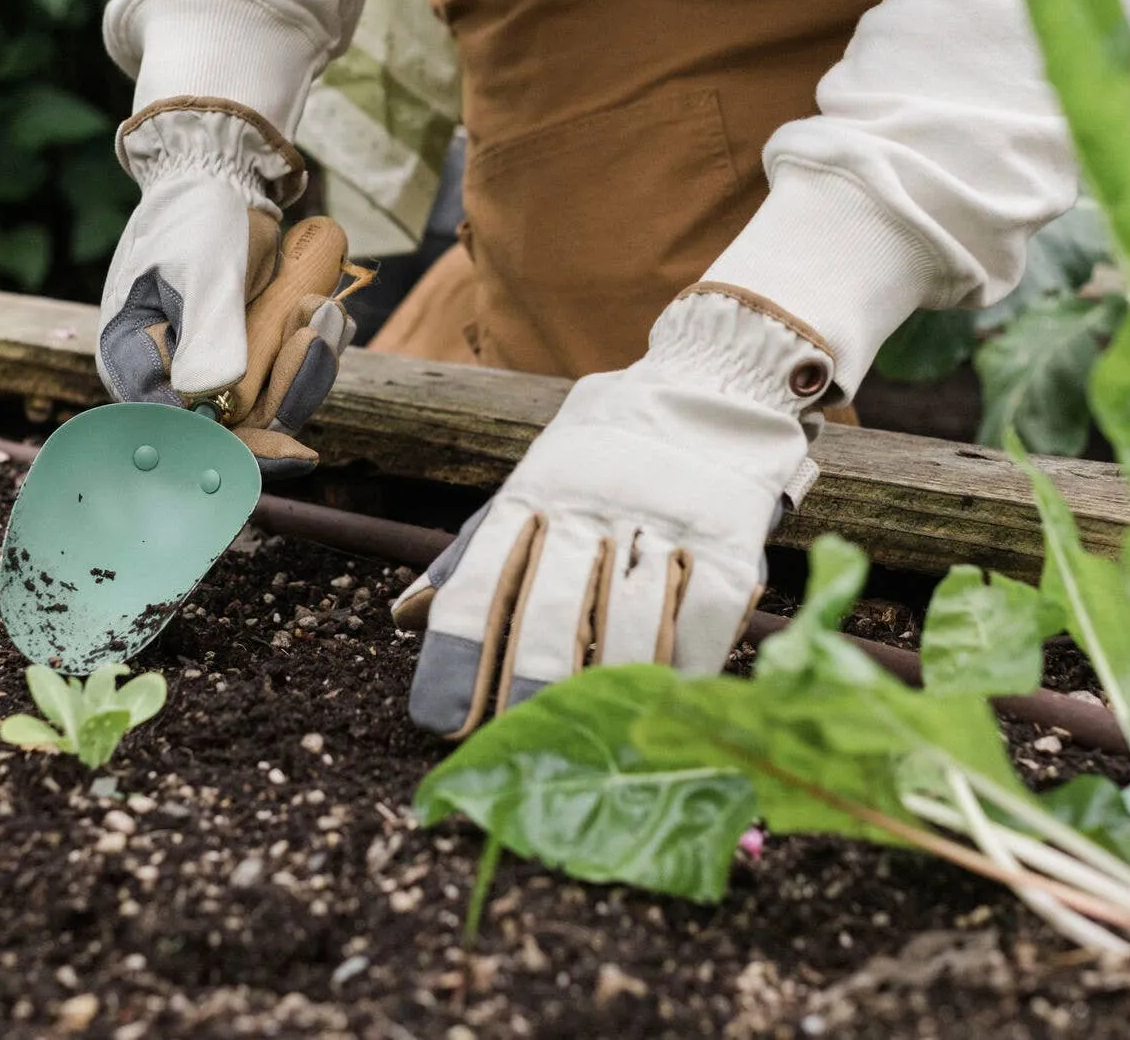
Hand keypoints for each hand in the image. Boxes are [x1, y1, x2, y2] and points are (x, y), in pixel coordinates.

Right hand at [96, 98, 367, 477]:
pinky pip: (284, 382)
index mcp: (132, 360)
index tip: (291, 450)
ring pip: (266, 408)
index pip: (177, 430)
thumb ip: (209, 333)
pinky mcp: (244, 362)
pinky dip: (311, 356)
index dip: (233, 450)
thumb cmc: (196, 218)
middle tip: (318, 339)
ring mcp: (208, 374)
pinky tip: (325, 311)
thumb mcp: (204, 270)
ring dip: (305, 369)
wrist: (219, 180)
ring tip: (321, 306)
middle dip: (285, 393)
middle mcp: (166, 380)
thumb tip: (208, 399)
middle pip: (230, 429)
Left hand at [392, 286, 836, 737]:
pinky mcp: (727, 534)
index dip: (460, 653)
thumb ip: (471, 554)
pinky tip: (672, 701)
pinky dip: (692, 661)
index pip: (483, 580)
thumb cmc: (602, 456)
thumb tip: (402, 616)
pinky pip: (708, 610)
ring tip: (596, 736)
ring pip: (633, 615)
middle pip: (557, 606)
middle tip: (520, 741)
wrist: (708, 388)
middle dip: (533, 680)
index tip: (439, 720)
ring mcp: (662, 519)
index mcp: (532, 496)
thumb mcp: (528, 486)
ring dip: (613, 682)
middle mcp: (590, 507)